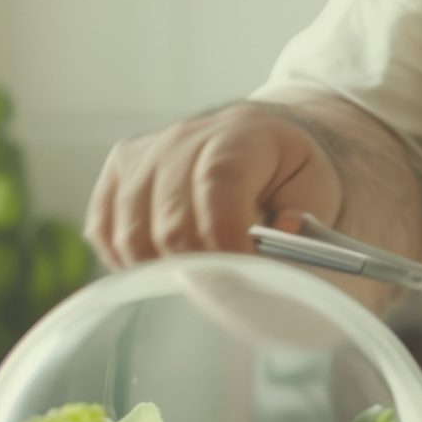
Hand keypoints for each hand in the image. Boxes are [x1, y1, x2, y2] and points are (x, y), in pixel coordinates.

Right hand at [84, 101, 344, 269]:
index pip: (218, 184)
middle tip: (227, 288)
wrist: (265, 141)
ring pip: (133, 234)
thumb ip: (303, 216)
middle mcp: (184, 136)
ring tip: (199, 278)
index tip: (243, 274)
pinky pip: (104, 230)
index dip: (225, 238)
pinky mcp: (119, 171)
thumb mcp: (317, 189)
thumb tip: (281, 233)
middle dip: (201, 268)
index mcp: (241, 133)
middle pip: (171, 221)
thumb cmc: (291, 174)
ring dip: (164, 271)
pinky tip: (163, 265)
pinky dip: (129, 261)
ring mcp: (145, 152)